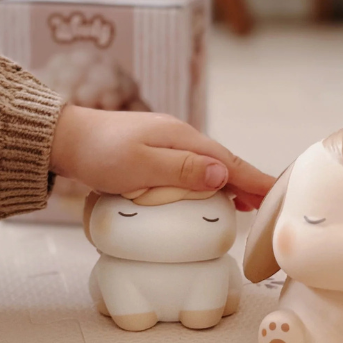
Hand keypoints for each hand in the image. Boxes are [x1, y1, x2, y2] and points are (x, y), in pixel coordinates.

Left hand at [49, 106, 274, 210]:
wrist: (65, 138)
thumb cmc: (99, 153)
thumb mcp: (140, 165)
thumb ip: (182, 171)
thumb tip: (223, 175)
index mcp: (182, 139)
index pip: (229, 162)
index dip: (254, 178)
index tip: (277, 192)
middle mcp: (180, 137)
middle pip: (223, 162)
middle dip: (248, 182)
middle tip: (270, 205)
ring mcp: (166, 143)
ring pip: (207, 165)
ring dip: (229, 183)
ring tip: (247, 203)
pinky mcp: (153, 152)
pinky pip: (191, 168)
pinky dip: (207, 181)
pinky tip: (207, 192)